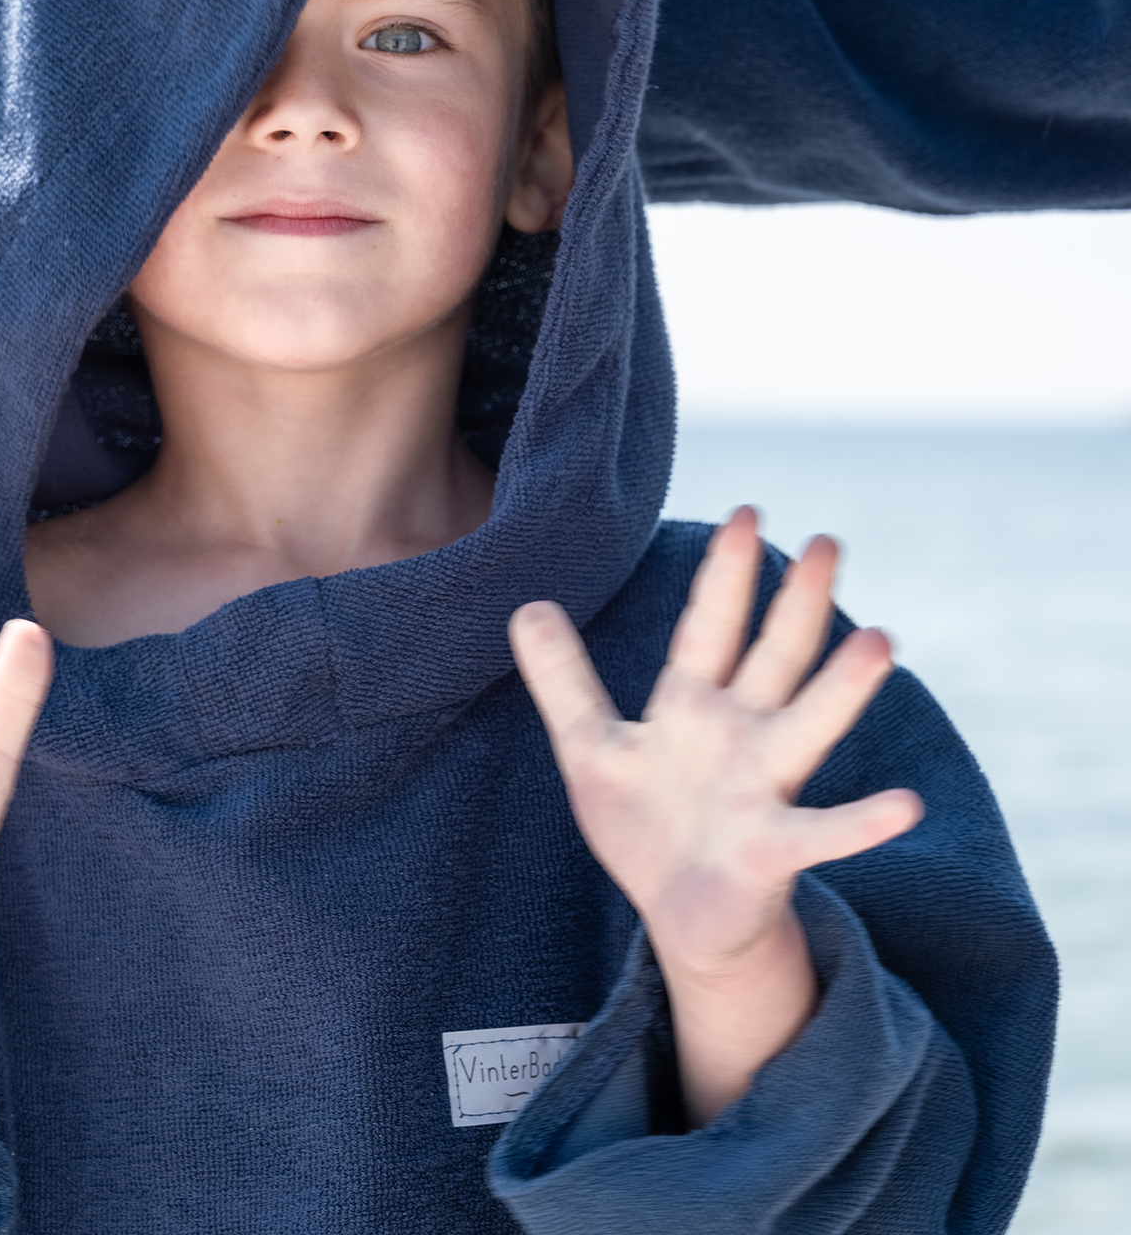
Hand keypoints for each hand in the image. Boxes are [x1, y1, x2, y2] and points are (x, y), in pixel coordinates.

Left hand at [509, 507, 922, 1121]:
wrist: (680, 916)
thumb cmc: (645, 825)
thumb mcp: (589, 745)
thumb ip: (564, 679)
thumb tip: (526, 605)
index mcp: (693, 706)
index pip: (710, 627)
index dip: (725, 574)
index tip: (746, 514)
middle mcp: (740, 735)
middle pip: (774, 658)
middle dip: (798, 604)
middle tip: (829, 542)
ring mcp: (763, 789)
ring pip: (808, 727)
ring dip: (842, 689)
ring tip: (880, 640)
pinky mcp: (774, 850)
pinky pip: (823, 833)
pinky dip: (862, 821)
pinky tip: (904, 806)